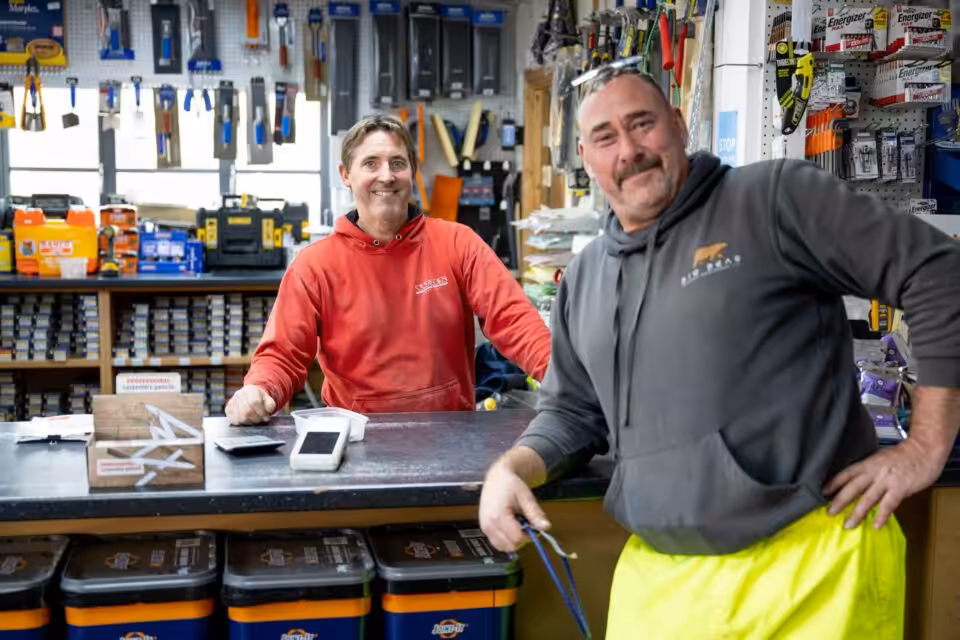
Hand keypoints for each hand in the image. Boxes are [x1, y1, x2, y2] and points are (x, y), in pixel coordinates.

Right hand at [225, 384, 276, 424]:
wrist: (250, 395)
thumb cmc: (260, 398)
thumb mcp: (268, 399)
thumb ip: (270, 404)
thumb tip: (268, 411)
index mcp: (250, 389)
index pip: (254, 402)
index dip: (261, 412)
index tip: (266, 417)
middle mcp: (239, 394)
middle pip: (247, 411)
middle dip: (256, 419)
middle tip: (261, 420)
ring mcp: (232, 402)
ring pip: (241, 418)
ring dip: (250, 422)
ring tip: (255, 420)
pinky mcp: (228, 409)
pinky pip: (234, 421)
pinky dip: (242, 423)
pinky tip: (248, 420)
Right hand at [479, 462, 550, 552]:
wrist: (497, 477)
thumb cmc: (510, 484)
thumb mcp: (526, 497)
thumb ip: (535, 514)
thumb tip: (546, 527)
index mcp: (498, 516)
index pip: (517, 539)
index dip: (529, 535)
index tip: (532, 526)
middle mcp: (489, 525)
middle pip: (510, 546)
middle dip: (522, 538)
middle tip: (525, 524)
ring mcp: (485, 528)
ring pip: (503, 547)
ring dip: (513, 540)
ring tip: (517, 524)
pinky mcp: (484, 529)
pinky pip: (497, 543)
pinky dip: (506, 539)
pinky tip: (510, 526)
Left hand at [824, 437, 945, 529]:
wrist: (924, 450)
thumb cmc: (903, 456)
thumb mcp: (880, 460)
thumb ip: (869, 472)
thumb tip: (858, 486)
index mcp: (867, 464)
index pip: (846, 474)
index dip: (833, 483)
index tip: (823, 493)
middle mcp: (874, 472)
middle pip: (852, 487)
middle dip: (839, 501)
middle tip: (829, 513)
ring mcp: (886, 480)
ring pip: (867, 498)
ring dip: (857, 512)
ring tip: (848, 524)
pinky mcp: (900, 487)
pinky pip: (888, 504)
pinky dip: (881, 515)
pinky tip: (875, 525)